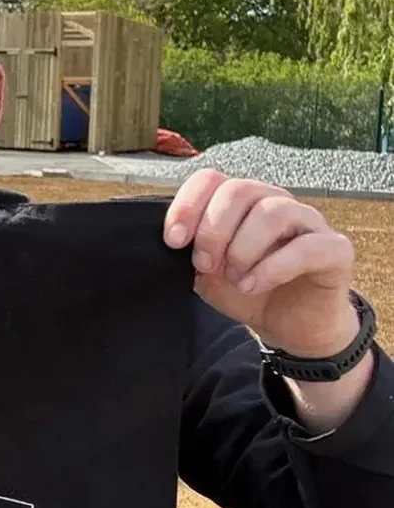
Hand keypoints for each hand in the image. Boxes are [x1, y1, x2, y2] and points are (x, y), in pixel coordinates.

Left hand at [163, 171, 357, 356]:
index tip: (173, 241)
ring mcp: (309, 222)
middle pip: (239, 190)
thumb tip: (171, 241)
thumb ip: (190, 252)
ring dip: (242, 248)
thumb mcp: (208, 274)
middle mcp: (276, 202)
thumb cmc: (249, 290)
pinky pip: (305, 247)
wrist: (291, 327)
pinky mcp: (335, 249)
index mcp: (243, 202)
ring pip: (273, 212)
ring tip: (234, 278)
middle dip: (212, 231)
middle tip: (204, 265)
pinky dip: (271, 268)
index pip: (212, 179)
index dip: (187, 205)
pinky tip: (251, 286)